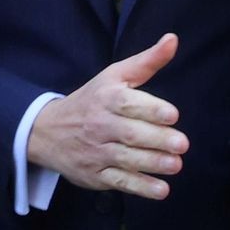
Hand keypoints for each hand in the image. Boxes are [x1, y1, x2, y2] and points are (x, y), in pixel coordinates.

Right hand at [26, 34, 187, 198]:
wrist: (47, 131)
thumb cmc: (92, 100)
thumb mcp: (114, 76)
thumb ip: (146, 61)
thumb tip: (173, 39)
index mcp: (106, 98)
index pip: (128, 103)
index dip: (151, 109)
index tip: (172, 115)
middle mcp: (100, 125)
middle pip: (130, 133)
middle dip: (157, 139)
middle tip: (182, 144)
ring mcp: (96, 152)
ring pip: (126, 159)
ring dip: (153, 163)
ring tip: (175, 164)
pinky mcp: (94, 175)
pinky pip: (119, 182)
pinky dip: (140, 187)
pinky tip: (161, 189)